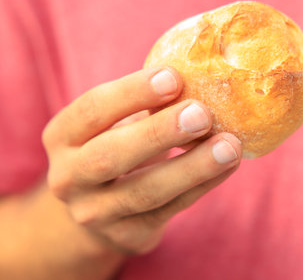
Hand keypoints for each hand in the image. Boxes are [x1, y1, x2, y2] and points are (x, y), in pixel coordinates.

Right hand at [42, 67, 241, 253]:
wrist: (99, 208)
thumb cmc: (117, 149)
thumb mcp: (117, 124)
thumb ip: (147, 105)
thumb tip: (200, 76)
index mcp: (63, 137)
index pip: (92, 110)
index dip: (132, 92)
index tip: (174, 77)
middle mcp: (68, 178)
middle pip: (110, 155)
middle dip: (159, 133)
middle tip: (202, 114)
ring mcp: (95, 213)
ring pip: (145, 192)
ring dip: (192, 167)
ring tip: (230, 146)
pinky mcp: (127, 235)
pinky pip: (171, 209)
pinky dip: (203, 185)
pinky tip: (228, 165)